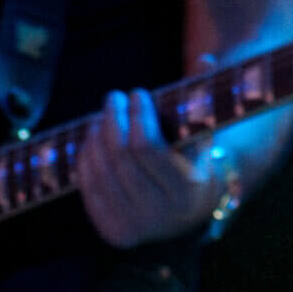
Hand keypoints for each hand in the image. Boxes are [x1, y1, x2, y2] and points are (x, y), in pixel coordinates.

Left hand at [78, 87, 225, 248]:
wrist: (192, 209)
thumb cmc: (197, 160)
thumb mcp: (204, 131)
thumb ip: (203, 98)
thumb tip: (205, 60)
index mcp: (189, 191)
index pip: (147, 147)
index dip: (138, 116)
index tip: (138, 93)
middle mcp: (161, 215)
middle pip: (120, 157)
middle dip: (114, 120)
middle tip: (115, 97)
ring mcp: (135, 227)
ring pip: (101, 170)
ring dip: (97, 136)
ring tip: (104, 117)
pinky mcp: (114, 231)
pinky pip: (89, 187)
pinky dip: (87, 158)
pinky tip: (94, 139)